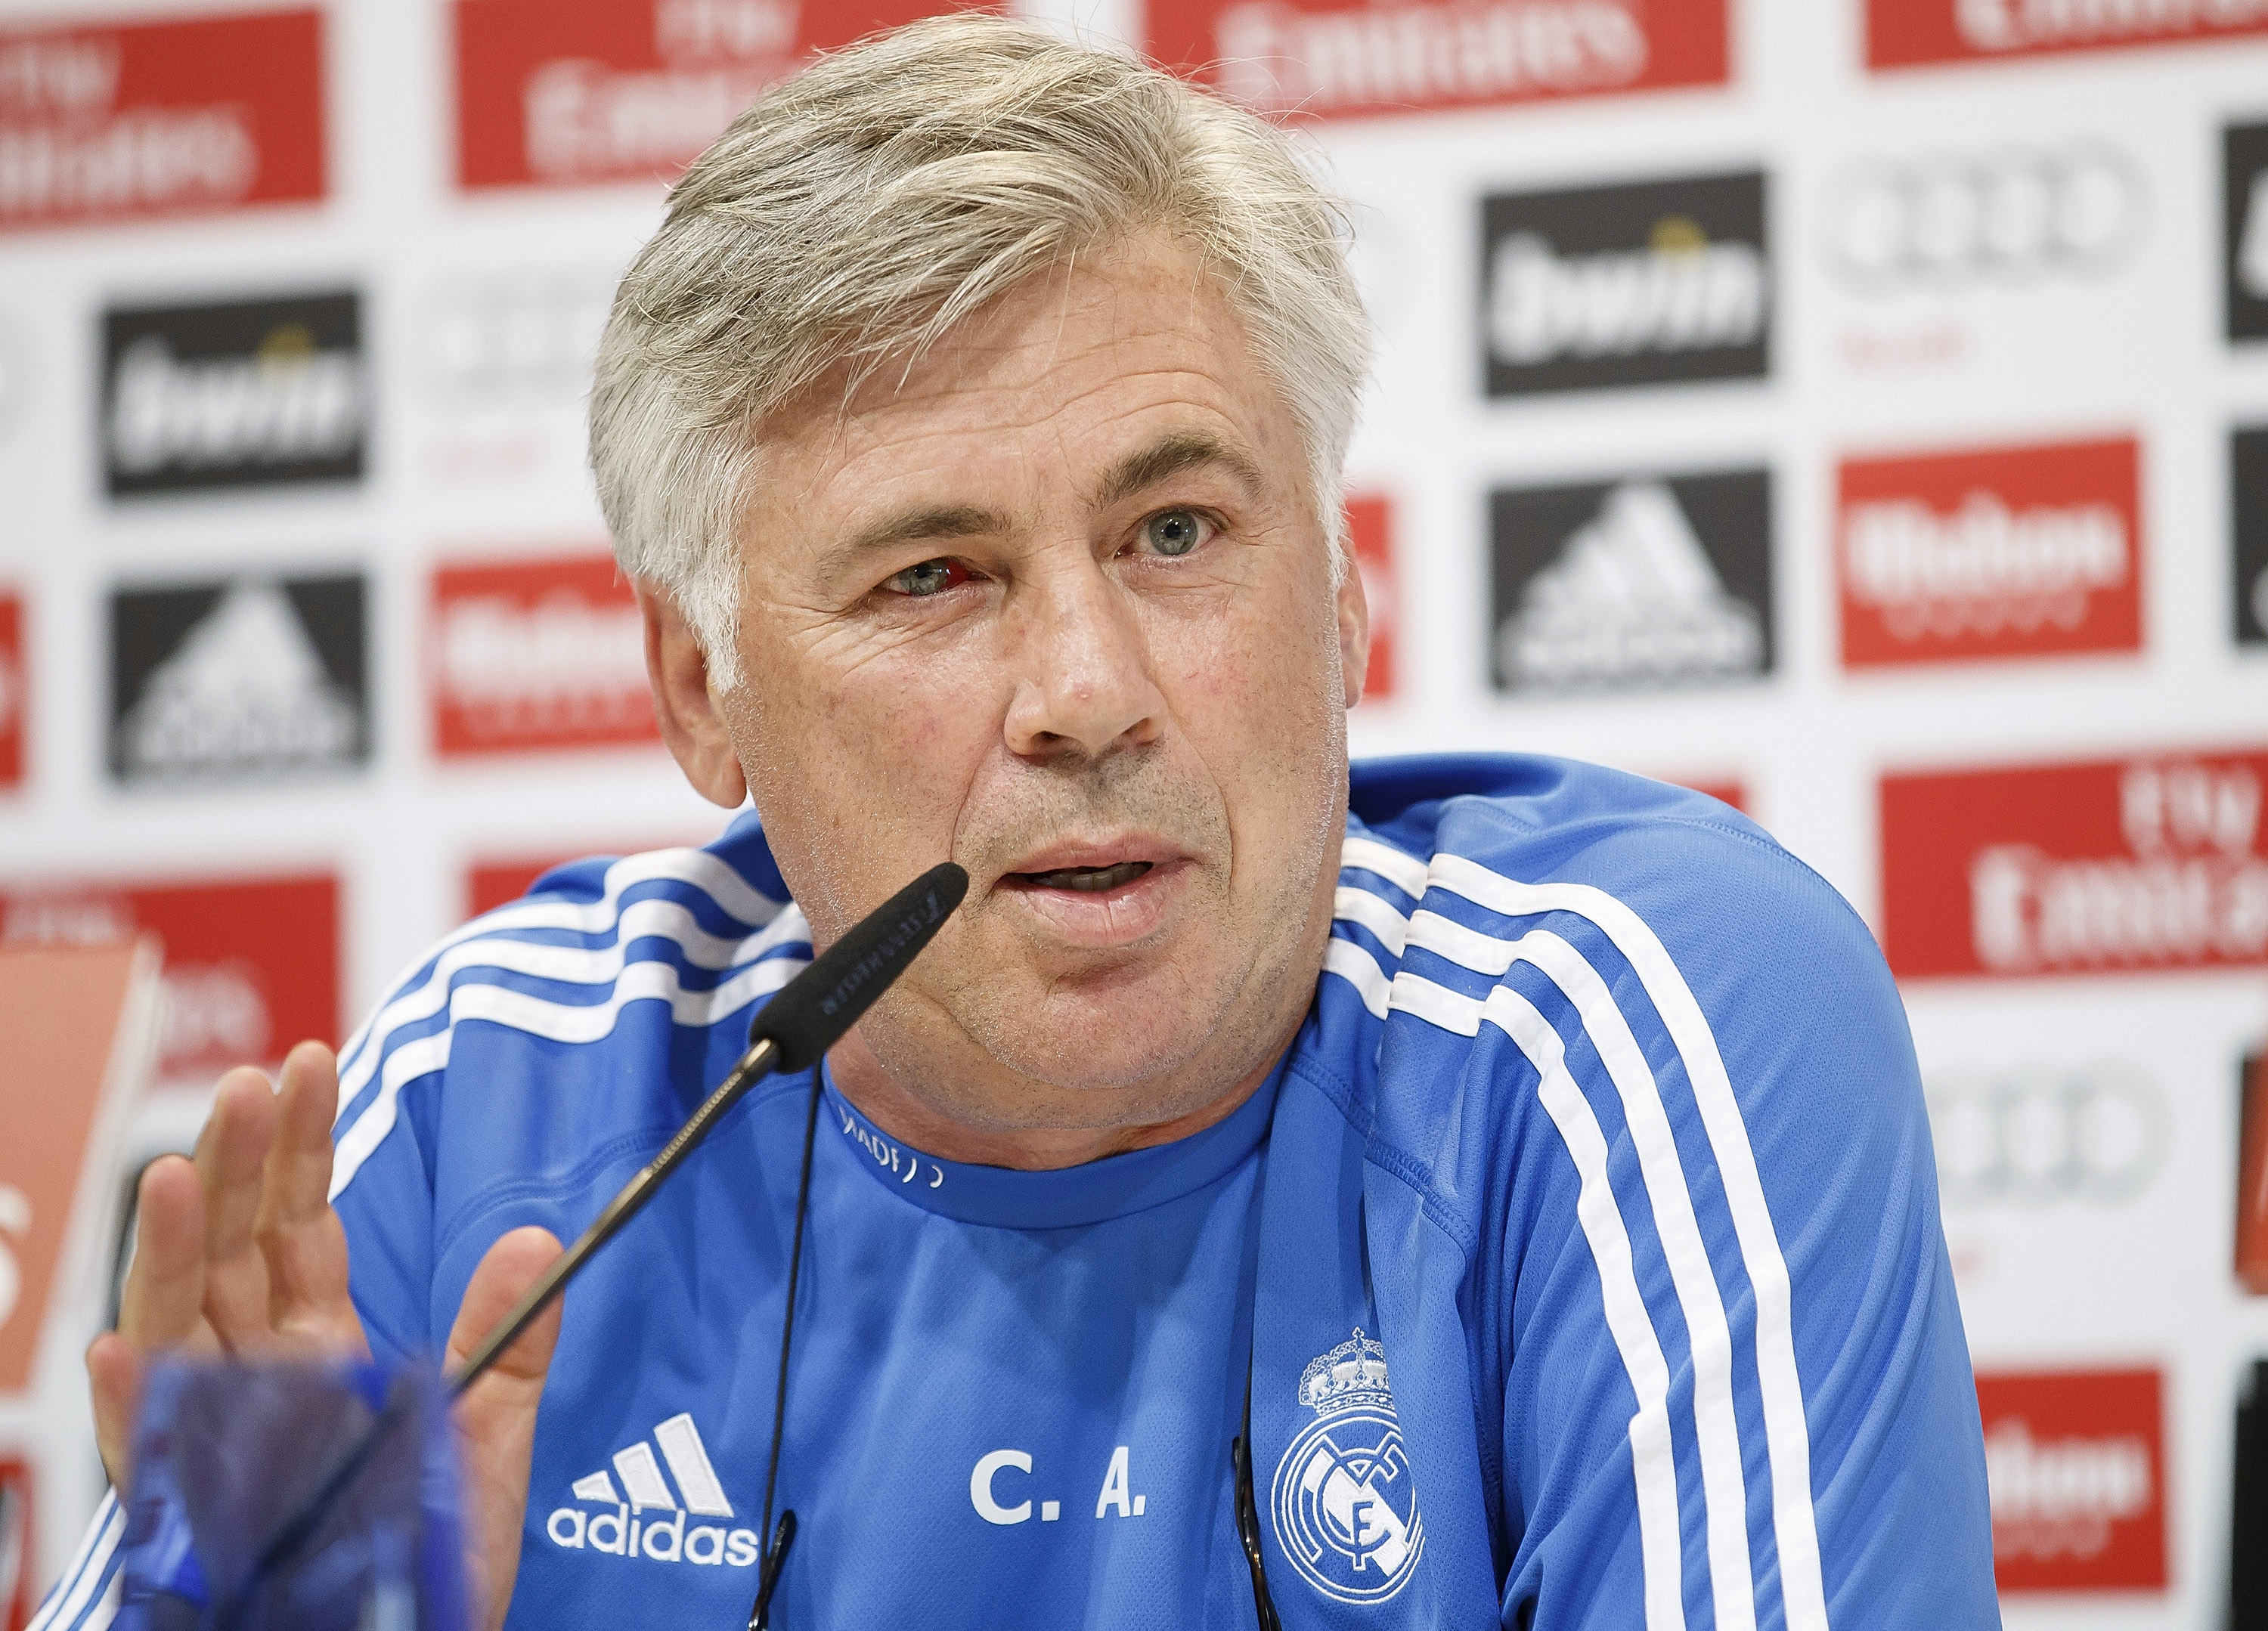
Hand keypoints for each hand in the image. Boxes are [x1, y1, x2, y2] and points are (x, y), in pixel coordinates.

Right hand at [85, 1040, 563, 1630]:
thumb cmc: (433, 1558)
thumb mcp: (486, 1435)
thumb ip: (509, 1341)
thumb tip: (535, 1241)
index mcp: (321, 1352)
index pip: (298, 1227)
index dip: (300, 1148)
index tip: (309, 1065)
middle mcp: (259, 1381)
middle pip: (232, 1252)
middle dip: (239, 1166)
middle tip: (254, 1083)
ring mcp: (218, 1439)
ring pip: (177, 1325)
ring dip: (173, 1250)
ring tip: (178, 1175)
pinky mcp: (194, 1514)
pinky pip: (148, 1456)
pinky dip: (131, 1402)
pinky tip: (120, 1346)